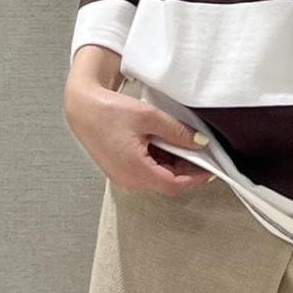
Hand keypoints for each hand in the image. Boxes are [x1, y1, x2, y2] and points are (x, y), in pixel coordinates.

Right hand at [64, 74, 218, 192]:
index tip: (211, 168)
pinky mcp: (121, 171)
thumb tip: (201, 143)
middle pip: (167, 183)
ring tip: (180, 143)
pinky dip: (160, 161)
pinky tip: (163, 144)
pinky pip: (146, 172)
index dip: (196, 178)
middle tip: (199, 151)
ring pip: (158, 178)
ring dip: (173, 164)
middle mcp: (128, 180)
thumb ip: (178, 132)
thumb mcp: (150, 117)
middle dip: (186, 170)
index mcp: (135, 170)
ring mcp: (123, 177)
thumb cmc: (109, 110)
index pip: (175, 185)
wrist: (82, 107)